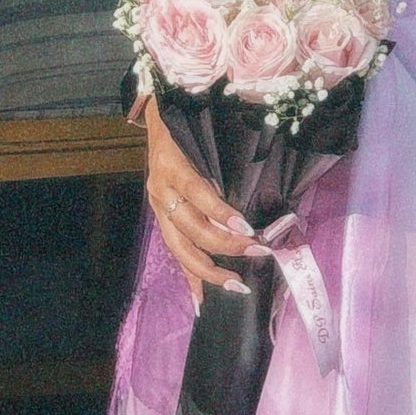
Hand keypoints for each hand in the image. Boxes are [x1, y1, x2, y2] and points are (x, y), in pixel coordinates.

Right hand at [143, 97, 254, 304]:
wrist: (160, 115)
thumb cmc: (190, 122)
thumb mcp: (204, 132)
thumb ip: (222, 157)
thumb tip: (252, 187)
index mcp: (172, 165)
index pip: (197, 192)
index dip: (219, 211)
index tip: (246, 228)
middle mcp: (161, 190)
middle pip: (190, 227)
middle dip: (224, 245)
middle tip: (257, 252)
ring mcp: (158, 207)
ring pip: (181, 248)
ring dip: (210, 269)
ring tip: (236, 285)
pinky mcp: (161, 220)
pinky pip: (176, 253)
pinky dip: (190, 277)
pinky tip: (202, 299)